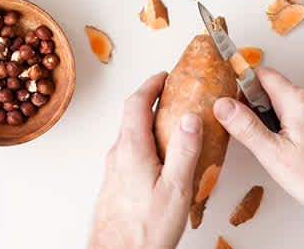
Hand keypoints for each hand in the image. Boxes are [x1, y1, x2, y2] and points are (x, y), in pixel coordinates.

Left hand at [87, 72, 205, 248]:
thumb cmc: (145, 228)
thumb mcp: (175, 188)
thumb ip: (183, 150)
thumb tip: (190, 117)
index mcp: (131, 149)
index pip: (136, 103)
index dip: (151, 85)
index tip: (165, 76)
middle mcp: (117, 154)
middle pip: (132, 116)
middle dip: (152, 101)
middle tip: (174, 95)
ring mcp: (114, 169)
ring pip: (131, 135)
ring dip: (150, 123)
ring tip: (174, 125)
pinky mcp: (115, 183)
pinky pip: (130, 152)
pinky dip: (146, 142)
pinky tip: (163, 157)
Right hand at [213, 67, 303, 247]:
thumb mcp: (274, 155)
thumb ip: (245, 127)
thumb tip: (223, 105)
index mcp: (299, 102)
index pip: (262, 74)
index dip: (241, 81)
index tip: (229, 95)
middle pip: (274, 89)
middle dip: (255, 104)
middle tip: (246, 129)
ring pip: (289, 104)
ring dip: (272, 117)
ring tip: (269, 146)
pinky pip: (303, 117)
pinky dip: (289, 126)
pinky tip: (289, 151)